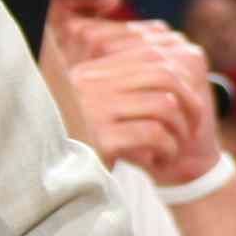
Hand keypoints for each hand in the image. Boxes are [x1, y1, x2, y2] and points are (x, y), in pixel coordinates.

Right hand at [64, 17, 221, 181]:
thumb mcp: (93, 108)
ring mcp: (94, 110)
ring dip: (179, 130)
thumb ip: (122, 88)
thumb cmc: (77, 144)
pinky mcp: (100, 139)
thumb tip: (173, 70)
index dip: (181, 77)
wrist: (42, 180)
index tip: (191, 100)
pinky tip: (161, 162)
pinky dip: (167, 148)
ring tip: (175, 148)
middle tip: (194, 125)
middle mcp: (91, 85)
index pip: (151, 56)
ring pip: (165, 105)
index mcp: (92, 73)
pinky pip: (153, 134)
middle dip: (190, 101)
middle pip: (165, 75)